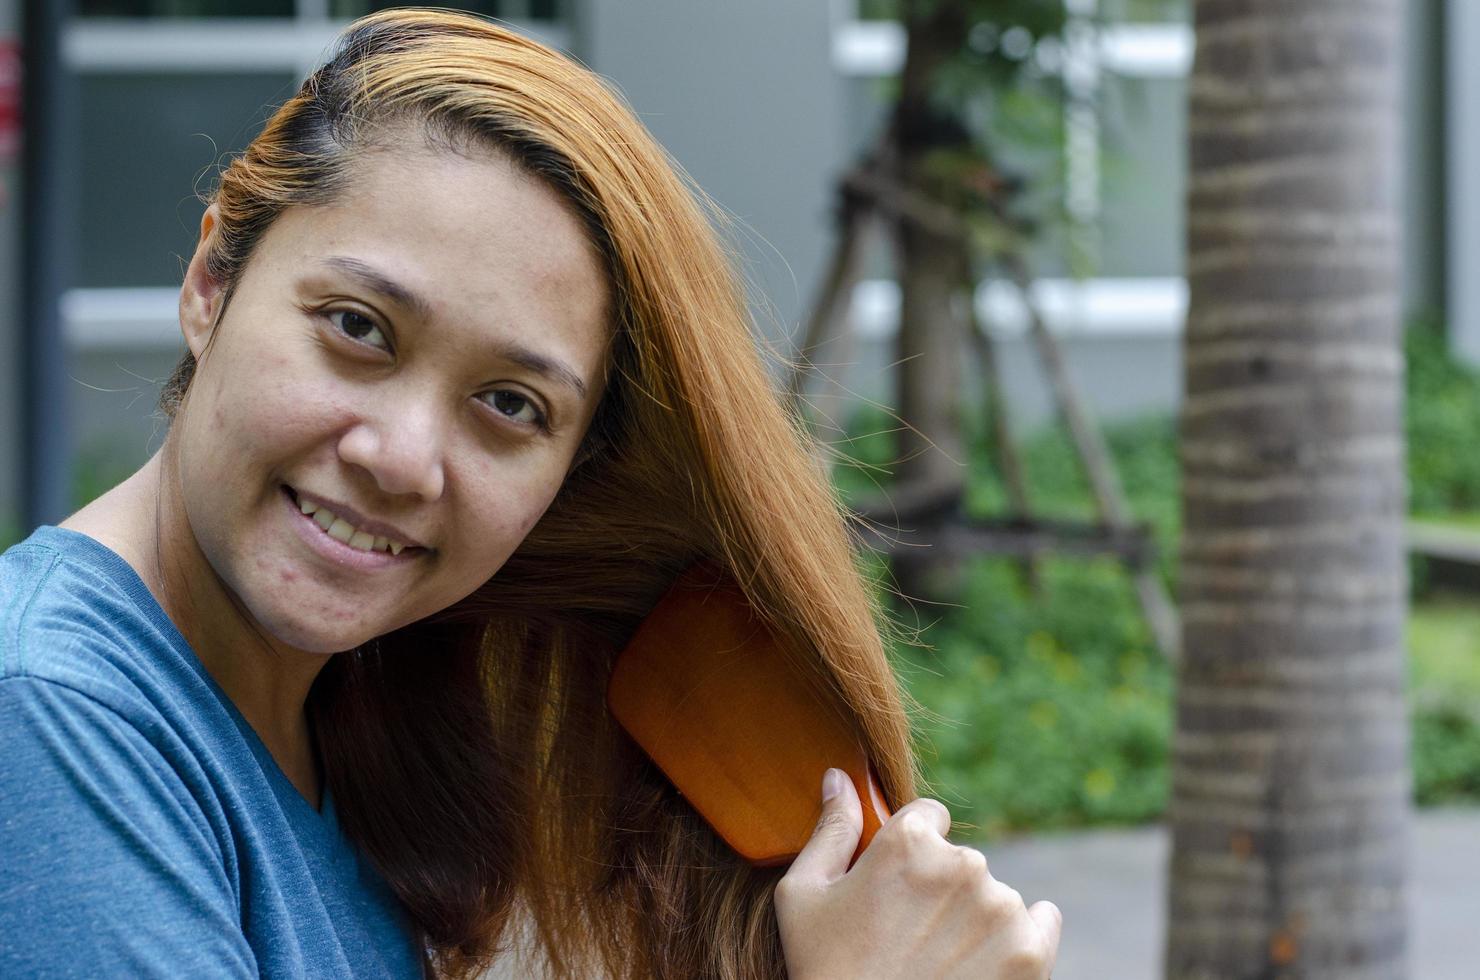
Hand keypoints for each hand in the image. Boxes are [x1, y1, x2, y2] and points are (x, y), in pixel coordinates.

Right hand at [774, 769, 1060, 978]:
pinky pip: (1042, 921)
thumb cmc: (826, 971)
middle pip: (960, 860)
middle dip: (941, 890)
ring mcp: (1001, 908)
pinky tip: (988, 962)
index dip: (910, 854)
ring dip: (975, 918)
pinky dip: (1023, 936)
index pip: (929, 818)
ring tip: (938, 961)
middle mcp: (963, 863)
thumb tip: (840, 777)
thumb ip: (831, 829)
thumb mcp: (804, 898)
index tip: (898, 890)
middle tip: (910, 936)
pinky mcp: (1032, 952)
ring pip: (993, 895)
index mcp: (907, 841)